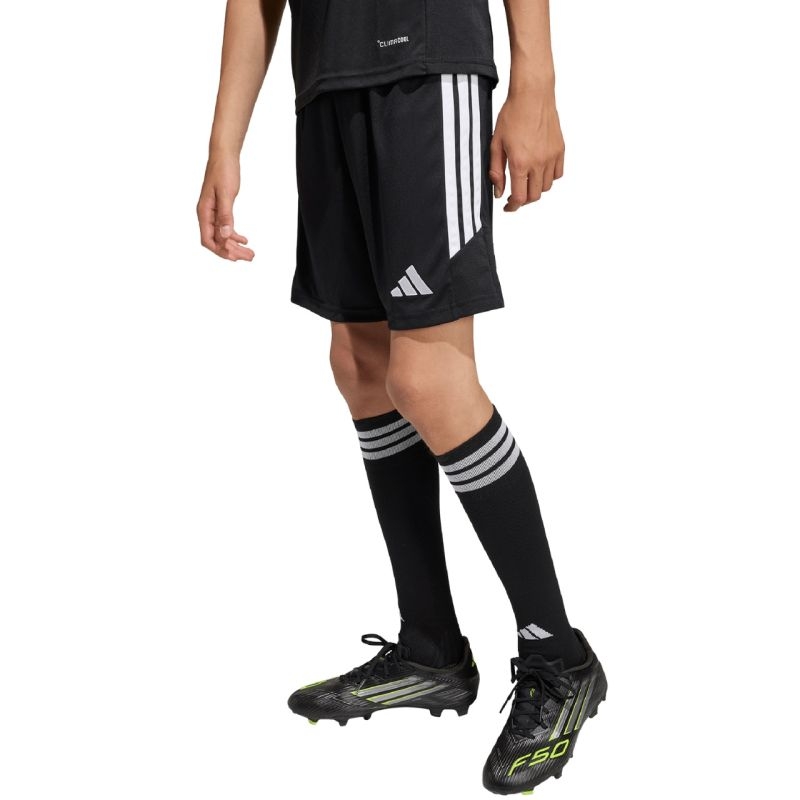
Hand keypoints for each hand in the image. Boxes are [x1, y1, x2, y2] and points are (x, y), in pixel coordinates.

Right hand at [197, 154, 254, 260]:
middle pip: (216, 241)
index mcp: (204, 212)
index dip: (220, 251)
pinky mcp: (220, 209)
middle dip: (232, 251)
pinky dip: (234, 235)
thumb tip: (225, 235)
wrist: (224, 155)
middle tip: (250, 257)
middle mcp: (206, 214)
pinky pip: (225, 227)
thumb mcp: (226, 194)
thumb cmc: (223, 171)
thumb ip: (225, 215)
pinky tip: (245, 239)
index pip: (208, 240)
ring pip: (222, 236)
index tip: (234, 257)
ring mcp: (213, 212)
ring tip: (250, 253)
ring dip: (235, 246)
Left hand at [489, 91, 564, 211]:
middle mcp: (538, 163)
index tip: (508, 207)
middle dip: (523, 200)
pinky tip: (539, 171)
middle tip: (515, 195)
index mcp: (520, 163)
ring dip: (535, 189)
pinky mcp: (560, 149)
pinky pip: (557, 174)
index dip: (512, 207)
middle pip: (534, 196)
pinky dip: (549, 178)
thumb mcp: (496, 144)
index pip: (520, 198)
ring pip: (546, 187)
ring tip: (526, 181)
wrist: (532, 95)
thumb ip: (496, 170)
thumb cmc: (512, 115)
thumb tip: (498, 192)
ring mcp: (551, 157)